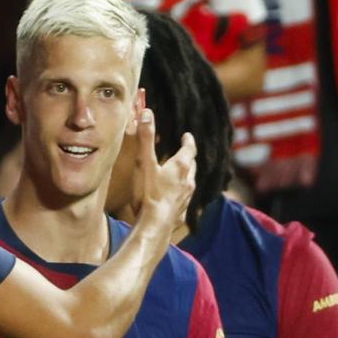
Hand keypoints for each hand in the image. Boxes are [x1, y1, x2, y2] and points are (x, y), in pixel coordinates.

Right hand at [133, 109, 196, 236]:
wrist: (155, 225)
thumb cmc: (149, 193)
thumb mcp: (144, 162)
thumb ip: (146, 138)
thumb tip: (147, 112)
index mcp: (180, 166)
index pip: (189, 149)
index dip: (188, 141)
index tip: (187, 136)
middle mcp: (188, 182)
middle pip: (192, 166)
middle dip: (189, 158)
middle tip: (185, 154)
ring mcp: (186, 199)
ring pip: (190, 184)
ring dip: (186, 178)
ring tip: (180, 176)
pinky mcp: (181, 214)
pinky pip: (184, 202)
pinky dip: (180, 197)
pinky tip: (174, 201)